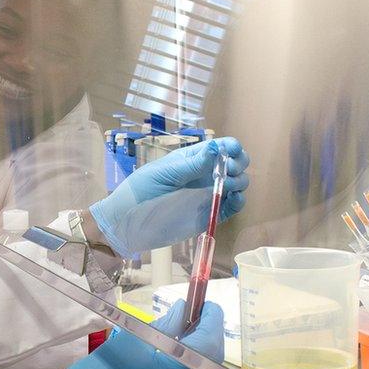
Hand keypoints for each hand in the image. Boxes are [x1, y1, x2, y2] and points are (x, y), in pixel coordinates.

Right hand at [33, 300, 224, 368]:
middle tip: (197, 315)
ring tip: (182, 335)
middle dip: (206, 336)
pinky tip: (172, 363)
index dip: (212, 322)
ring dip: (198, 355)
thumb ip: (164, 326)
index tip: (208, 305)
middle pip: (209, 364)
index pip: (208, 347)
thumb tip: (183, 311)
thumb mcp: (130, 341)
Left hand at [90, 137, 249, 256]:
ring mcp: (208, 194)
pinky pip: (231, 206)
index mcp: (193, 159)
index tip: (233, 150)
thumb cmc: (141, 191)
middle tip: (229, 170)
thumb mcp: (164, 174)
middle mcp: (204, 174)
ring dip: (239, 182)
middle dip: (238, 163)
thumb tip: (215, 148)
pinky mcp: (209, 214)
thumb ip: (191, 164)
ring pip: (237, 184)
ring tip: (227, 186)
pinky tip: (235, 198)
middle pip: (235, 163)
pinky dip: (239, 202)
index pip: (220, 147)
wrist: (129, 221)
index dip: (231, 146)